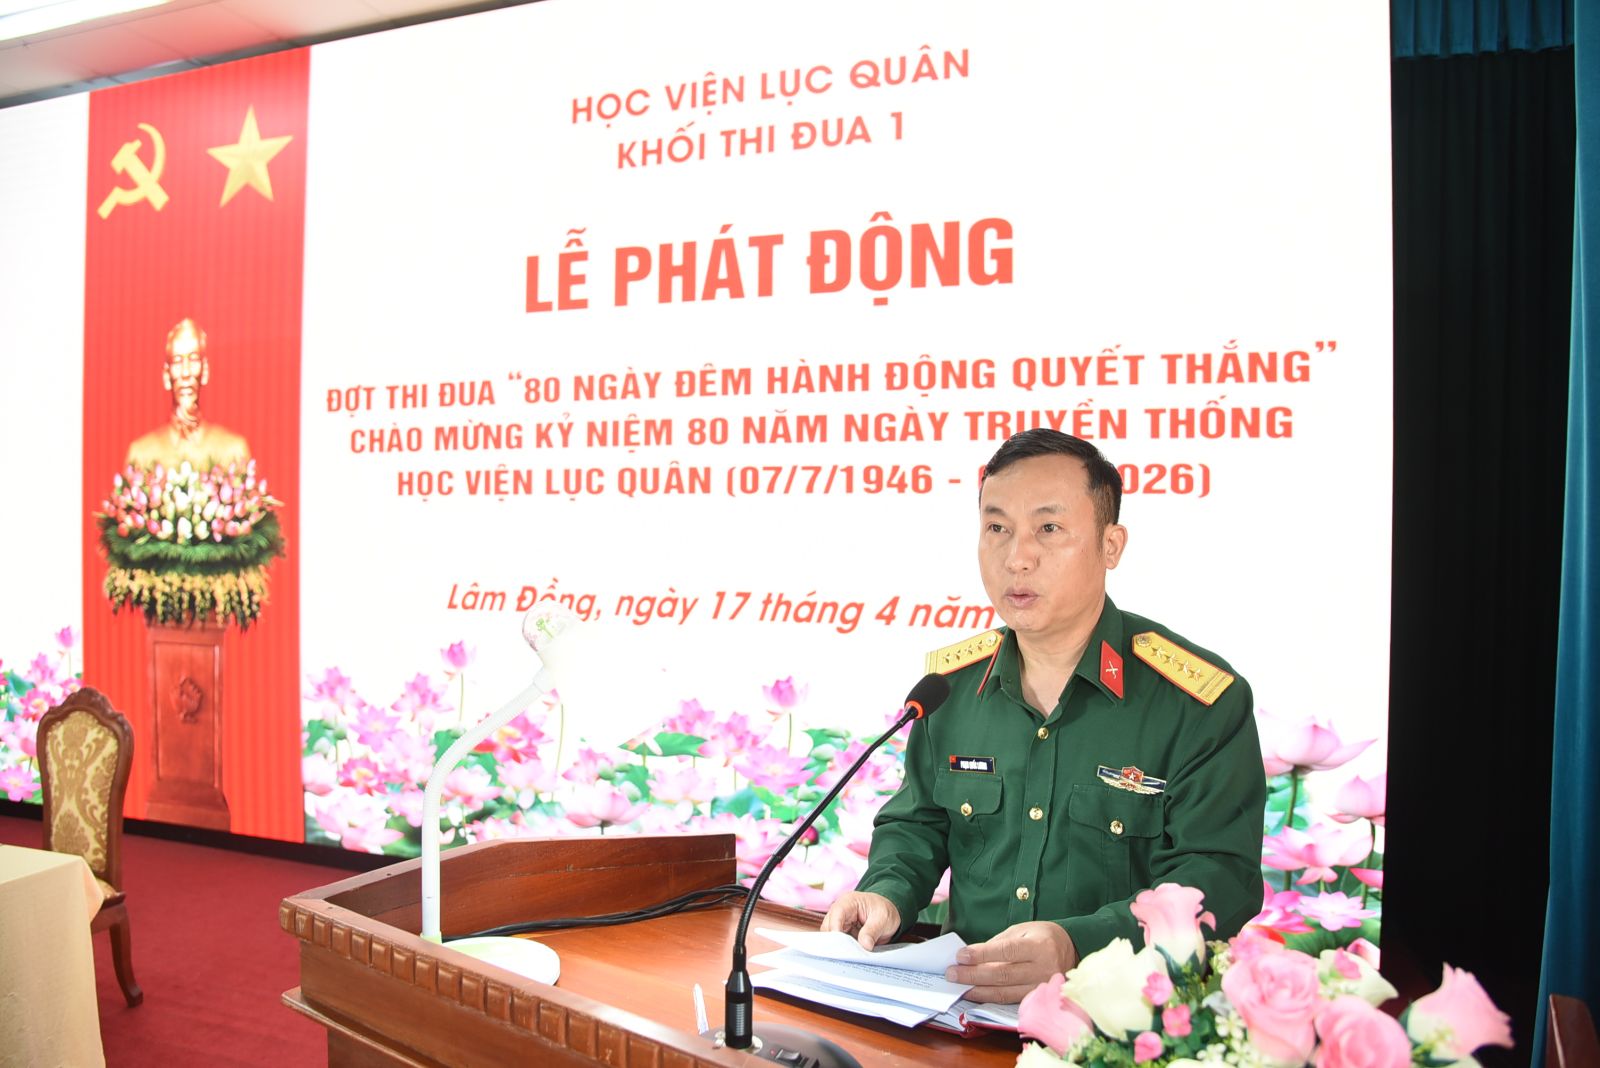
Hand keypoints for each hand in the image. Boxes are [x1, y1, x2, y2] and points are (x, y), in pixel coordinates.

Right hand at [819, 891, 900, 950]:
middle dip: (836, 941)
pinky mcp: (842, 932)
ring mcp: (839, 922)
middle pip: (829, 927)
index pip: (837, 914)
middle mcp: (840, 911)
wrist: (888, 912)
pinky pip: (837, 942)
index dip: (836, 928)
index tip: (841, 945)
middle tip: (847, 955)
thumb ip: (873, 931)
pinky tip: (851, 955)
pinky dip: (844, 949)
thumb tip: (865, 945)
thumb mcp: (883, 919)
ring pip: (831, 937)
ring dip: (840, 947)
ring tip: (851, 956)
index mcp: (849, 901)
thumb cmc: (884, 910)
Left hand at [944, 921, 1077, 1003]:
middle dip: (973, 975)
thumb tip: (972, 956)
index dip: (981, 954)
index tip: (960, 956)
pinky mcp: (1038, 999)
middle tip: (951, 973)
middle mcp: (1042, 968)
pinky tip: (976, 995)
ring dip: (978, 991)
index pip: (1006, 951)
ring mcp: (1041, 987)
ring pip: (1005, 992)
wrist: (1073, 950)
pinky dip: (991, 998)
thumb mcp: (1023, 930)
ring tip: (959, 987)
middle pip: (1002, 974)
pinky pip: (1011, 1001)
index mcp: (1038, 946)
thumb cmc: (1043, 937)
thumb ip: (999, 943)